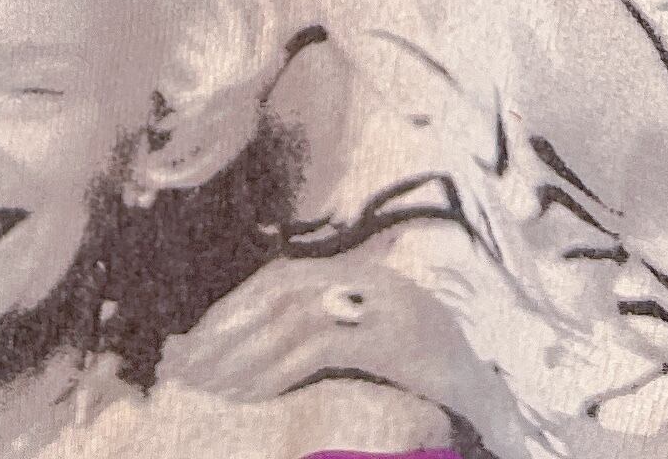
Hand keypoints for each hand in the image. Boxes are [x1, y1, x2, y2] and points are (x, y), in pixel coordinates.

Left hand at [158, 250, 485, 414]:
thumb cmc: (425, 367)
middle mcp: (360, 277)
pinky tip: (246, 393)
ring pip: (288, 318)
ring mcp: (375, 302)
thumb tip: (261, 351)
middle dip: (222, 329)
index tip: (191, 343)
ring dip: (238, 353)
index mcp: (352, 273)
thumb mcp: (371, 337)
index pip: (276, 280)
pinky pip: (316, 346)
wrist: (488, 386)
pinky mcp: (385, 337)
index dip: (230, 310)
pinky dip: (275, 368)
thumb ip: (324, 329)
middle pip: (274, 293)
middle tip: (180, 365)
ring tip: (203, 384)